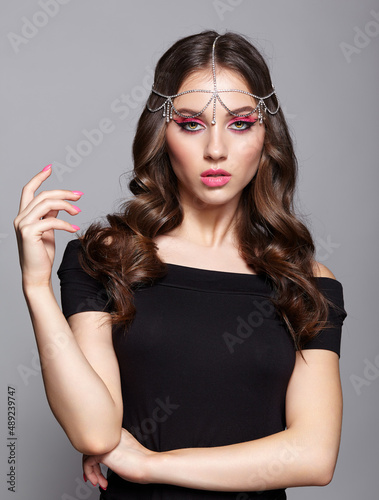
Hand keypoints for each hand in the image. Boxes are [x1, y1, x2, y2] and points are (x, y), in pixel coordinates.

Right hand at [13, 165, 82, 288]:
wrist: (36, 275)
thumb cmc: (42, 254)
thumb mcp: (48, 231)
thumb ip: (50, 216)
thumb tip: (60, 204)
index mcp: (24, 215)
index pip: (29, 191)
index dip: (38, 177)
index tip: (49, 168)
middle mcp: (20, 217)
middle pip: (43, 195)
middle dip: (63, 193)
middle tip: (79, 195)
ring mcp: (23, 225)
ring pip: (47, 204)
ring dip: (66, 205)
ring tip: (78, 212)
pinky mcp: (28, 233)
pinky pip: (51, 221)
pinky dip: (66, 224)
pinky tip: (75, 228)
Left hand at [83, 428, 155, 486]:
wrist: (147, 465)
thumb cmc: (141, 462)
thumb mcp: (124, 452)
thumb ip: (113, 451)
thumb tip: (104, 460)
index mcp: (117, 433)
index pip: (100, 442)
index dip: (96, 458)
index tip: (99, 471)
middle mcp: (110, 435)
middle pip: (92, 448)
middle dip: (91, 466)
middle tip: (96, 478)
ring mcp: (106, 443)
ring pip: (87, 455)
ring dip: (91, 472)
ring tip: (98, 482)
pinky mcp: (103, 452)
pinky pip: (88, 463)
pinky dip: (90, 474)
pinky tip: (98, 482)